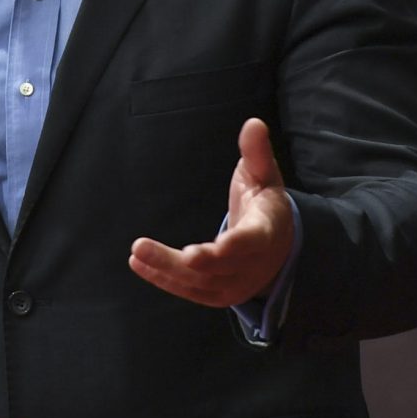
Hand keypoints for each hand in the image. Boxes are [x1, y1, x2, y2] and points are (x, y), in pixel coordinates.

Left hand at [128, 117, 294, 307]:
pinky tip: (139, 264)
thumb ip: (256, 152)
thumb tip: (254, 123)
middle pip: (215, 268)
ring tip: (136, 252)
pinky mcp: (219, 294)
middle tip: (140, 246)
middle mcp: (251, 266)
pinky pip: (190, 291)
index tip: (194, 253)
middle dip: (178, 262)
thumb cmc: (266, 204)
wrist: (280, 245)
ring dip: (164, 269)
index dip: (224, 250)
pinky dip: (163, 280)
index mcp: (264, 234)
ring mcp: (235, 284)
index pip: (246, 244)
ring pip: (198, 283)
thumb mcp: (265, 175)